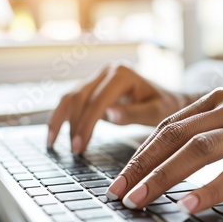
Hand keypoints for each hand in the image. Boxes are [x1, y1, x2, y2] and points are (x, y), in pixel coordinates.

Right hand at [47, 63, 197, 152]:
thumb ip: (133, 114)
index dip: (86, 124)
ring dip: (61, 120)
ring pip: (71, 97)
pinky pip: (72, 100)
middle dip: (74, 125)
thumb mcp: (156, 112)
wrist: (168, 99)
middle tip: (74, 150)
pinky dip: (62, 117)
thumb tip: (109, 115)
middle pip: (80, 97)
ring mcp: (98, 77)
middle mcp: (107, 71)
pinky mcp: (93, 87)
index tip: (80, 146)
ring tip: (54, 143)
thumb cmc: (165, 106)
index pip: (97, 101)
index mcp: (122, 74)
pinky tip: (54, 134)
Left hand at [106, 88, 222, 213]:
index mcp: (218, 100)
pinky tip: (189, 205)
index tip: (122, 177)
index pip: (167, 126)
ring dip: (163, 177)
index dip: (140, 153)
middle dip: (141, 166)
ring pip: (196, 151)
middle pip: (174, 137)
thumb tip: (167, 160)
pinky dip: (209, 190)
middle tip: (119, 191)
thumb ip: (206, 132)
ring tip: (140, 199)